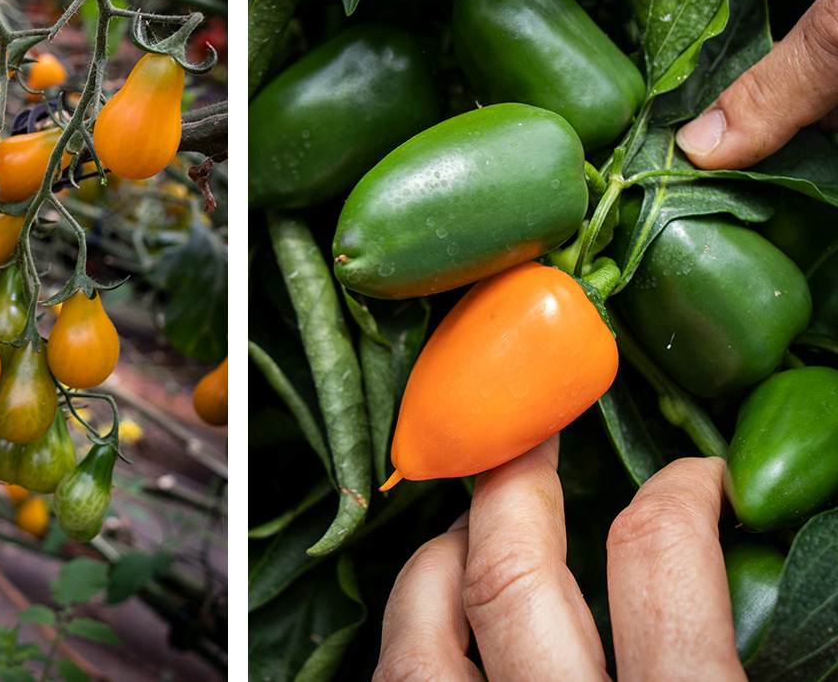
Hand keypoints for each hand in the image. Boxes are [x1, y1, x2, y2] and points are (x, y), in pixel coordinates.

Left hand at [373, 437, 744, 680]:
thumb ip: (706, 660)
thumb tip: (712, 580)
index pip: (660, 568)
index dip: (675, 499)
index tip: (690, 475)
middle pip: (509, 577)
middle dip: (513, 490)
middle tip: (528, 447)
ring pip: (420, 634)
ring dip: (439, 561)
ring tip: (466, 532)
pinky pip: (393, 679)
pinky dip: (410, 633)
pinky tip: (432, 624)